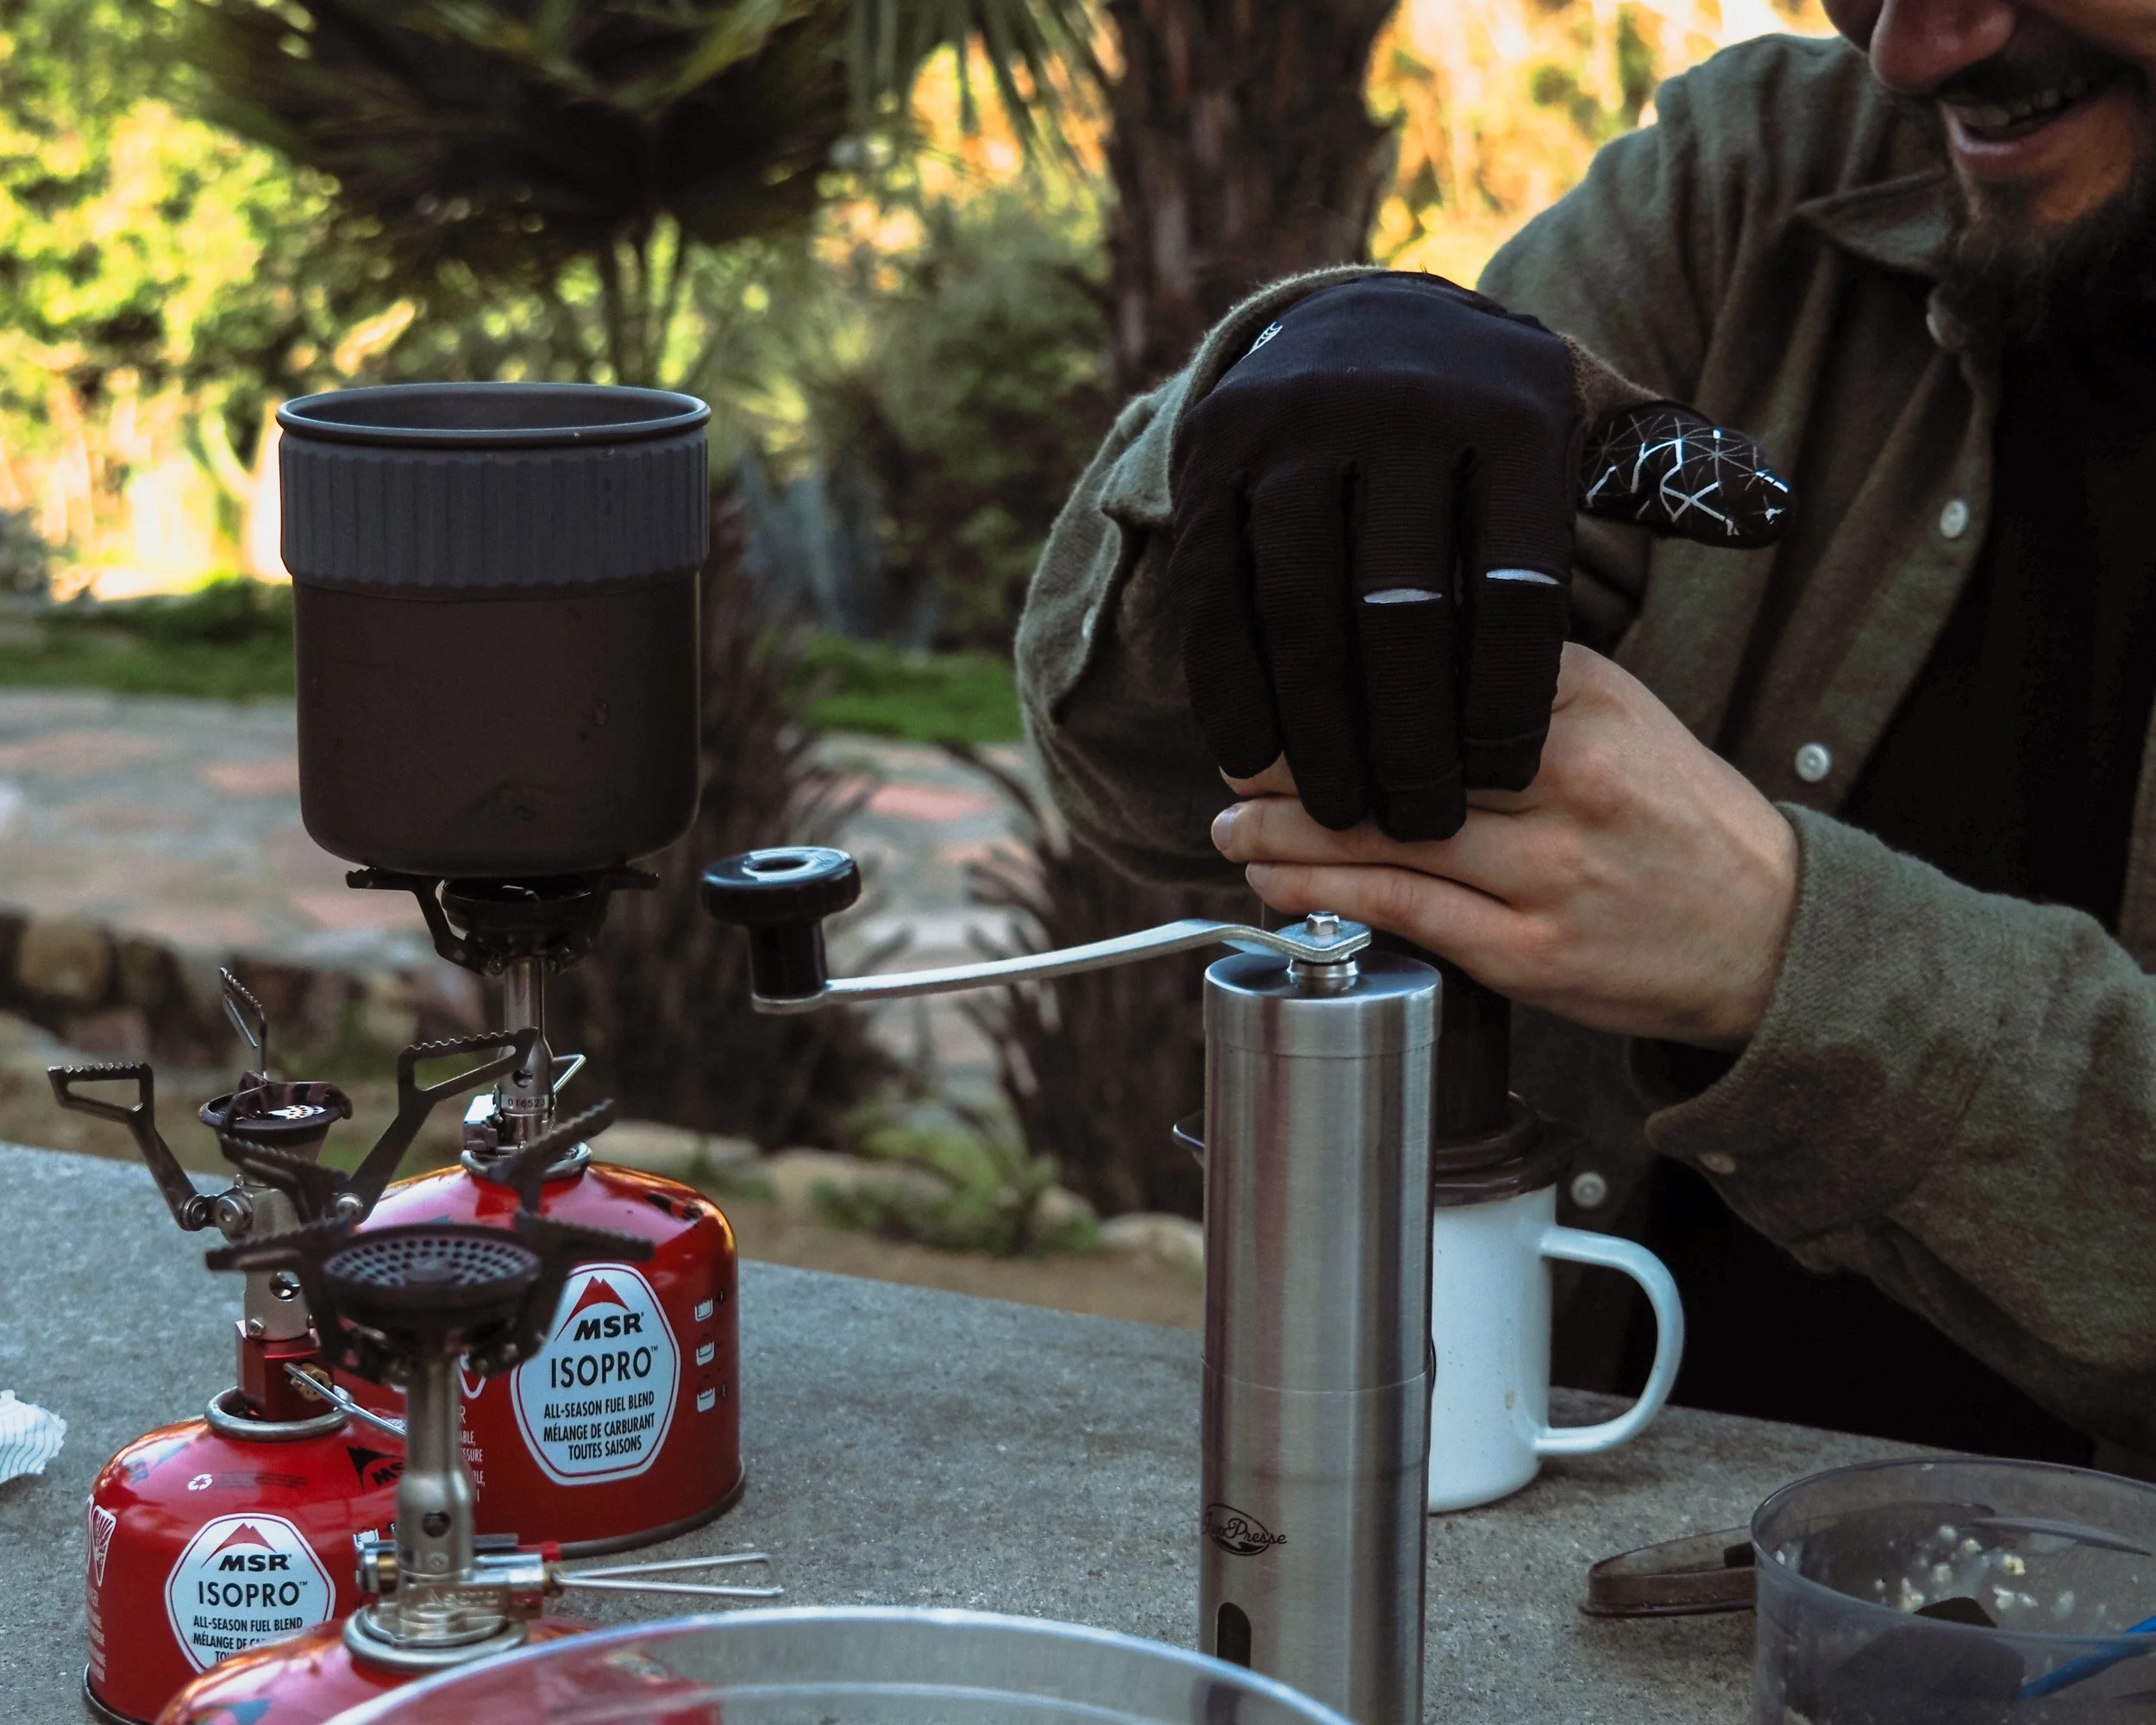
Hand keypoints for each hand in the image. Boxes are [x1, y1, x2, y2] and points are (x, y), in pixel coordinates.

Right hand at [1169, 272, 1789, 845]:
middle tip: (1423, 822)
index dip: (1509, 703)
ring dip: (1319, 736)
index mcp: (1506, 411)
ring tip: (1347, 812)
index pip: (1515, 591)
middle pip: (1400, 616)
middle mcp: (1394, 409)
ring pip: (1302, 617)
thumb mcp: (1579, 420)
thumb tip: (1769, 510)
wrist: (1342, 321)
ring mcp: (1290, 434)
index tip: (1510, 783)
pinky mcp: (1209, 466)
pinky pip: (1218, 603)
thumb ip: (1662, 476)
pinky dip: (1236, 690)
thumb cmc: (1479, 416)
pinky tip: (1259, 759)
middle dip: (1411, 742)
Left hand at [1208, 645, 1798, 1048]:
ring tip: (1229, 826)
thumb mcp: (1621, 711)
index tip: (1279, 678)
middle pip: (1397, 754)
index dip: (1338, 678)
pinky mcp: (1529, 953)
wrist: (1769, 934)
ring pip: (1387, 839)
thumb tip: (1389, 646)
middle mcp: (1570, 781)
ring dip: (1287, 833)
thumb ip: (1517, 677)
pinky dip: (1325, 894)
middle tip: (1232, 754)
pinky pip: (1406, 913)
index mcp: (1585, 704)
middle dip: (1295, 759)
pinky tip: (1274, 883)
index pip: (1437, 670)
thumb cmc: (1676, 816)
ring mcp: (1548, 874)